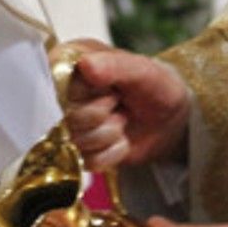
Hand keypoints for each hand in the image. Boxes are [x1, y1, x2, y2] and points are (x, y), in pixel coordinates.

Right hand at [61, 39, 192, 170]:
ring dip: (108, 134)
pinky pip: (88, 161)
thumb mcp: (142, 70)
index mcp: (71, 64)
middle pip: (63, 116)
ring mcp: (70, 124)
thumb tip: (86, 64)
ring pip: (75, 141)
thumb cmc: (156, 86)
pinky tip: (122, 140)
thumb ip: (115, 65)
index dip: (84, 92)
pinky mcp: (81, 151)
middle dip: (100, 115)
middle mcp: (64, 94)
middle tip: (119, 104)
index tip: (109, 88)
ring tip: (123, 120)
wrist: (172, 118)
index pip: (55, 84)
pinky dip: (112, 153)